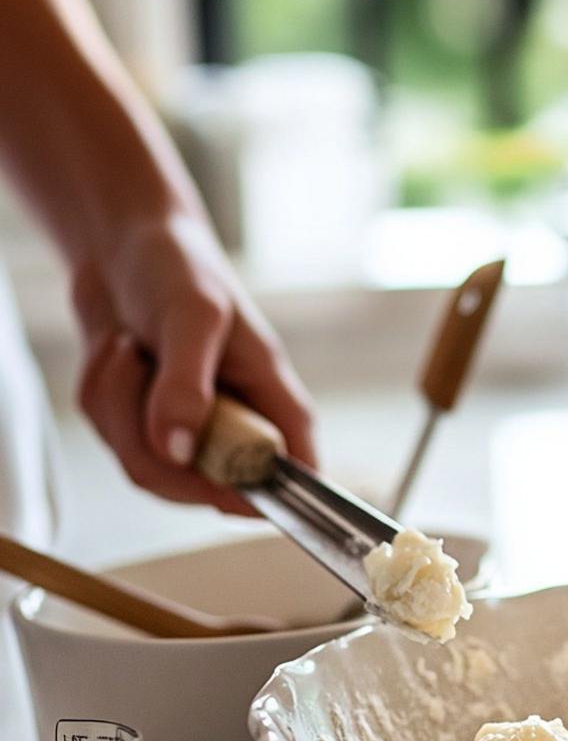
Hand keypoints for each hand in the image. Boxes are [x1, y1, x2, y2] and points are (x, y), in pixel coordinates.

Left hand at [72, 212, 315, 513]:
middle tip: (140, 368)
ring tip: (131, 348)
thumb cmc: (180, 267)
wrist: (124, 245)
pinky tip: (118, 353)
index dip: (260, 495)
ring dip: (118, 405)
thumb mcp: (192, 316)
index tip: (210, 477)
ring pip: (147, 468)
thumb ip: (187, 385)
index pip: (294, 479)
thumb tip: (179, 452)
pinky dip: (101, 395)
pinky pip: (113, 441)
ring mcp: (193, 436)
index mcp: (276, 405)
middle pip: (201, 489)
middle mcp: (239, 430)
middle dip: (151, 437)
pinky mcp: (149, 431)